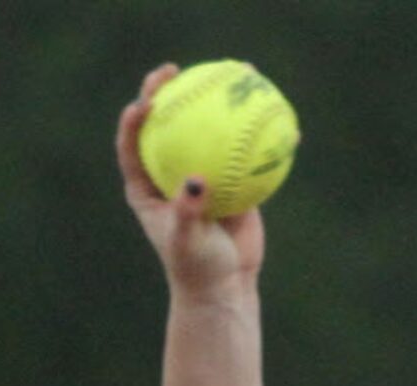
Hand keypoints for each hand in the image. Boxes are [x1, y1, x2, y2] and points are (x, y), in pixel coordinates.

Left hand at [118, 64, 264, 298]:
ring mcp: (201, 174)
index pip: (133, 147)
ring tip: (236, 71)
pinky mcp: (231, 177)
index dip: (134, 120)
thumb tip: (196, 180)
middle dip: (167, 92)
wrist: (223, 285)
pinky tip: (283, 113)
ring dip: (218, 98)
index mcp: (147, 190)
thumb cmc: (196, 269)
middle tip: (177, 69)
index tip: (146, 100)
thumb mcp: (187, 243)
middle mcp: (170, 176)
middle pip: (166, 125)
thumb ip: (188, 212)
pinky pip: (246, 147)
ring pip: (207, 129)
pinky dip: (262, 131)